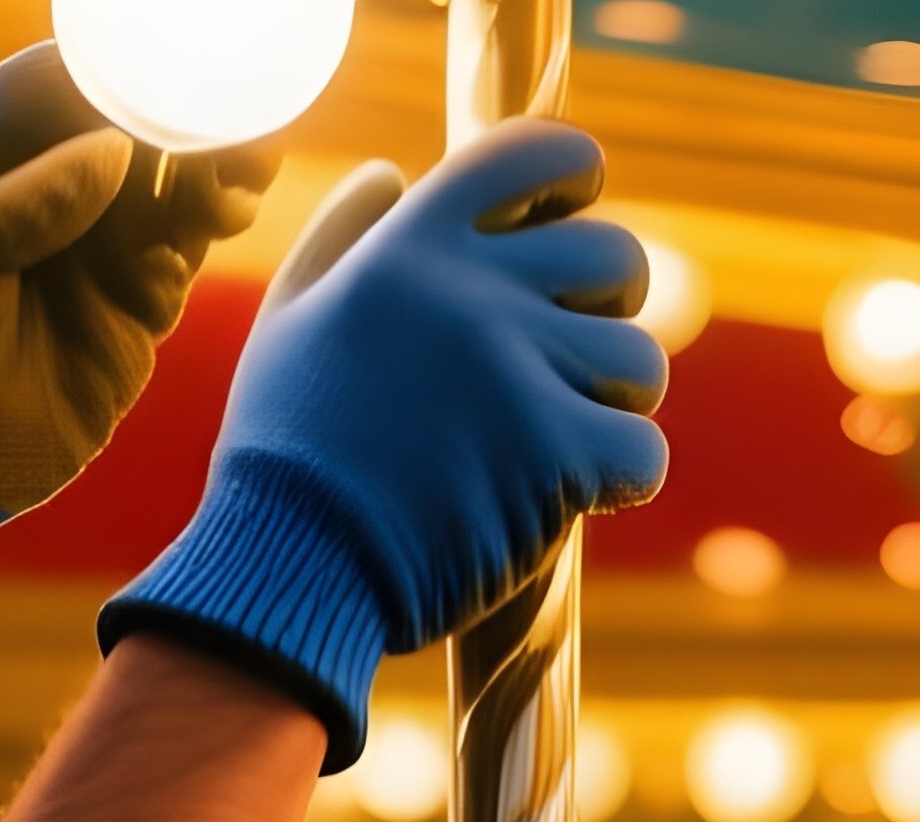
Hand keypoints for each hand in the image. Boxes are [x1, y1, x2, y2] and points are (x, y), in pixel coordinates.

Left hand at [0, 44, 278, 627]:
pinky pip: (180, 247)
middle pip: (126, 124)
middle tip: (231, 118)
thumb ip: (18, 205)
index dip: (113, 71)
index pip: (53, 85)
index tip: (168, 71)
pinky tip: (222, 219)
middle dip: (182, 114)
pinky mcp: (126, 311)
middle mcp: (37, 200)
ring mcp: (86, 255)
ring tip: (238, 172)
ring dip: (209, 164)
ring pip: (165, 182)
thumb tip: (112, 151)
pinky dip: (208, 224)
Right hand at [100, 120, 668, 770]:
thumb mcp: (284, 326)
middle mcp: (473, 295)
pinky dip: (614, 482)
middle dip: (603, 309)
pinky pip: (640, 454)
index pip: (533, 152)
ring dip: (608, 404)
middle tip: (559, 364)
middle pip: (613, 258)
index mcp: (410, 249)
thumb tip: (387, 177)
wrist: (286, 570)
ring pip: (638, 362)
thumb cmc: (280, 459)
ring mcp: (519, 374)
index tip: (567, 221)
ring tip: (547, 444)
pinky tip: (563, 498)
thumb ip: (336, 241)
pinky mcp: (555, 458)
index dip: (571, 180)